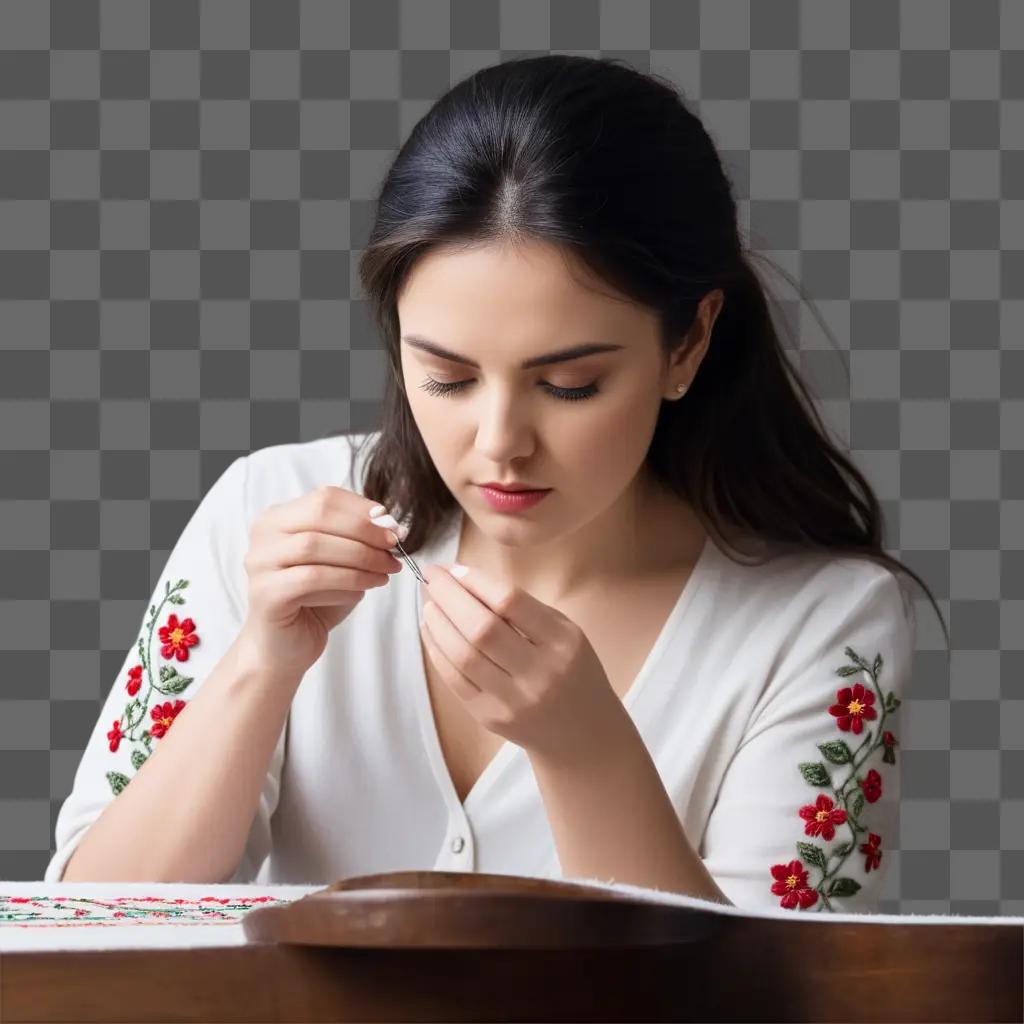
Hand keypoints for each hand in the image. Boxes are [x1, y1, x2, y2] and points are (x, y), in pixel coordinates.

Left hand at [419, 563, 623, 761]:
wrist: (581, 734)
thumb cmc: (571, 671)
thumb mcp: (564, 632)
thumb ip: (522, 609)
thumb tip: (465, 579)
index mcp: (561, 642)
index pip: (510, 602)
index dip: (476, 581)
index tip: (455, 568)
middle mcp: (538, 673)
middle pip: (481, 628)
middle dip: (448, 597)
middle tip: (431, 578)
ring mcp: (512, 700)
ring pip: (462, 654)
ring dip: (438, 623)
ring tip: (429, 604)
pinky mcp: (490, 718)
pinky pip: (454, 680)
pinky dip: (438, 651)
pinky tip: (432, 631)